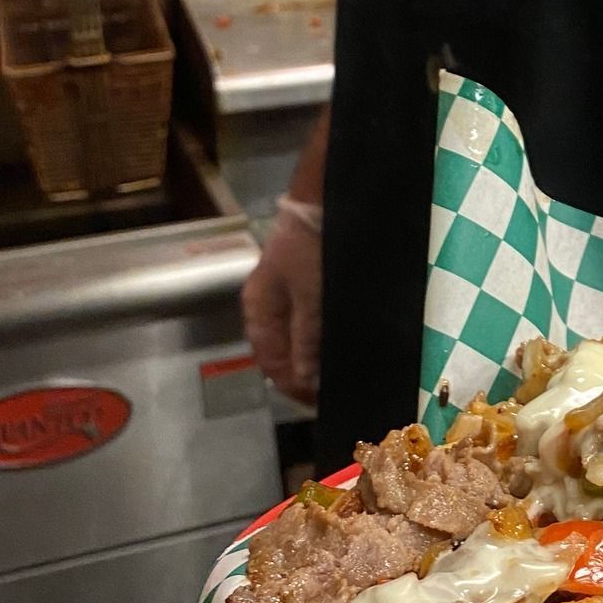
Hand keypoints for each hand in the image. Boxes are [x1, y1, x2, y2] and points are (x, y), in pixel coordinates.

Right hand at [241, 195, 322, 405]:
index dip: (294, 387)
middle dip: (306, 375)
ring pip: (300, 337)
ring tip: (342, 371)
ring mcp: (288, 292)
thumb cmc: (312, 249)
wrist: (327, 200)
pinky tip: (344, 342)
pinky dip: (325, 336)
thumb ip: (306, 339)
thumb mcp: (310, 297)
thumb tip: (303, 380)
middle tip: (334, 391)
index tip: (320, 403)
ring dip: (317, 356)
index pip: (271, 363)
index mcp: (259, 310)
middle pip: (283, 352)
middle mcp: (268, 305)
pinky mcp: (309, 281)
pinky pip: (314, 319)